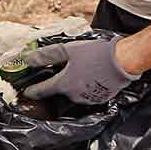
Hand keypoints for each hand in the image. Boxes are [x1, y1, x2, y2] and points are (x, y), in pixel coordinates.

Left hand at [20, 32, 136, 104]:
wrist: (123, 61)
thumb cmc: (96, 54)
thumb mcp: (68, 50)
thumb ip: (47, 55)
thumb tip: (28, 59)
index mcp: (64, 84)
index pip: (43, 90)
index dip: (33, 90)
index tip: (27, 92)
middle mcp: (74, 95)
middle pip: (61, 89)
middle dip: (60, 81)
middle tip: (65, 69)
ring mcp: (88, 99)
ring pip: (75, 92)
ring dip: (75, 83)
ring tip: (82, 69)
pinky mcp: (100, 99)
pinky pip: (88, 93)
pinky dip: (87, 86)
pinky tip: (93, 75)